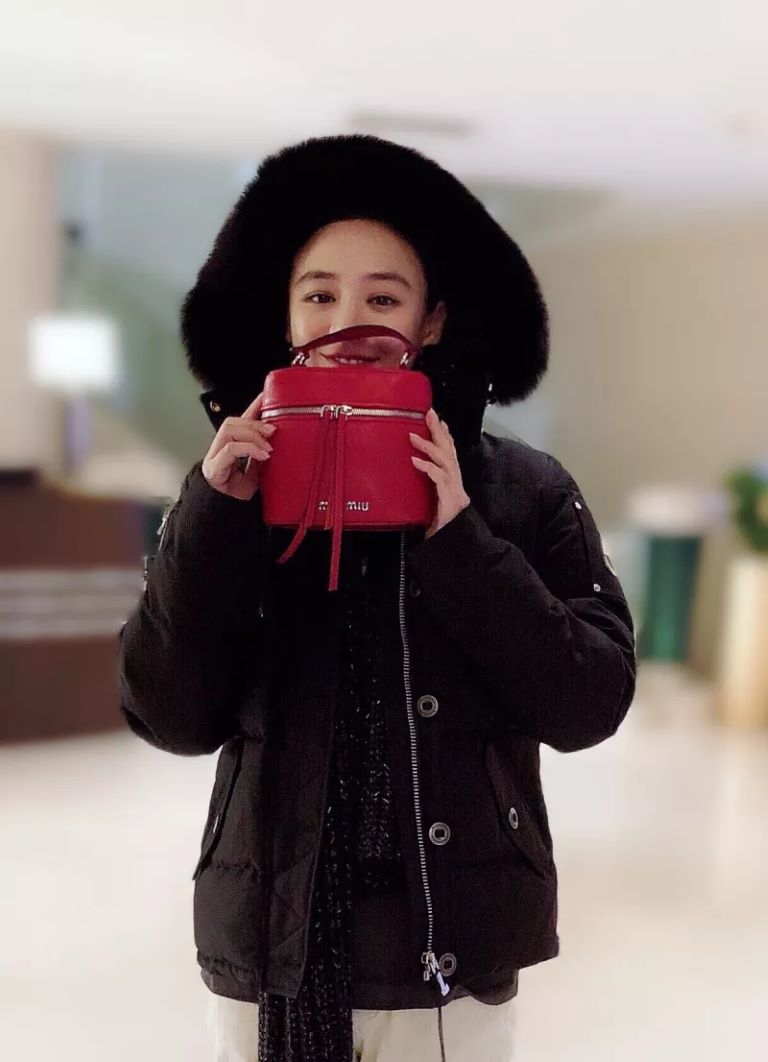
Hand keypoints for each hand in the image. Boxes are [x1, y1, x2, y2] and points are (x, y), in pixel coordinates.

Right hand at [202, 392, 276, 499]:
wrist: (228, 515)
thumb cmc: (242, 494)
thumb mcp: (260, 469)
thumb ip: (264, 454)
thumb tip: (281, 441)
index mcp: (232, 446)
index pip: (242, 420)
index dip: (254, 406)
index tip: (268, 395)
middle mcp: (220, 448)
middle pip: (233, 421)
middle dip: (255, 422)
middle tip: (273, 431)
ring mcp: (215, 457)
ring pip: (229, 430)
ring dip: (252, 435)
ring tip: (268, 447)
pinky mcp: (214, 468)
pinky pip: (229, 449)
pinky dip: (248, 448)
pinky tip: (262, 455)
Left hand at [410, 409, 470, 537]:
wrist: (456, 545)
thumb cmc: (445, 529)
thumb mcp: (433, 506)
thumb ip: (428, 493)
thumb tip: (414, 481)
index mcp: (452, 483)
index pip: (450, 454)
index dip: (445, 437)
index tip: (439, 422)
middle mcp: (456, 483)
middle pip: (449, 451)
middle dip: (439, 431)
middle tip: (430, 414)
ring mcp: (454, 489)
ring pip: (444, 460)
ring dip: (429, 445)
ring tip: (413, 436)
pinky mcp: (450, 498)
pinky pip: (438, 478)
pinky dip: (426, 467)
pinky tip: (415, 460)